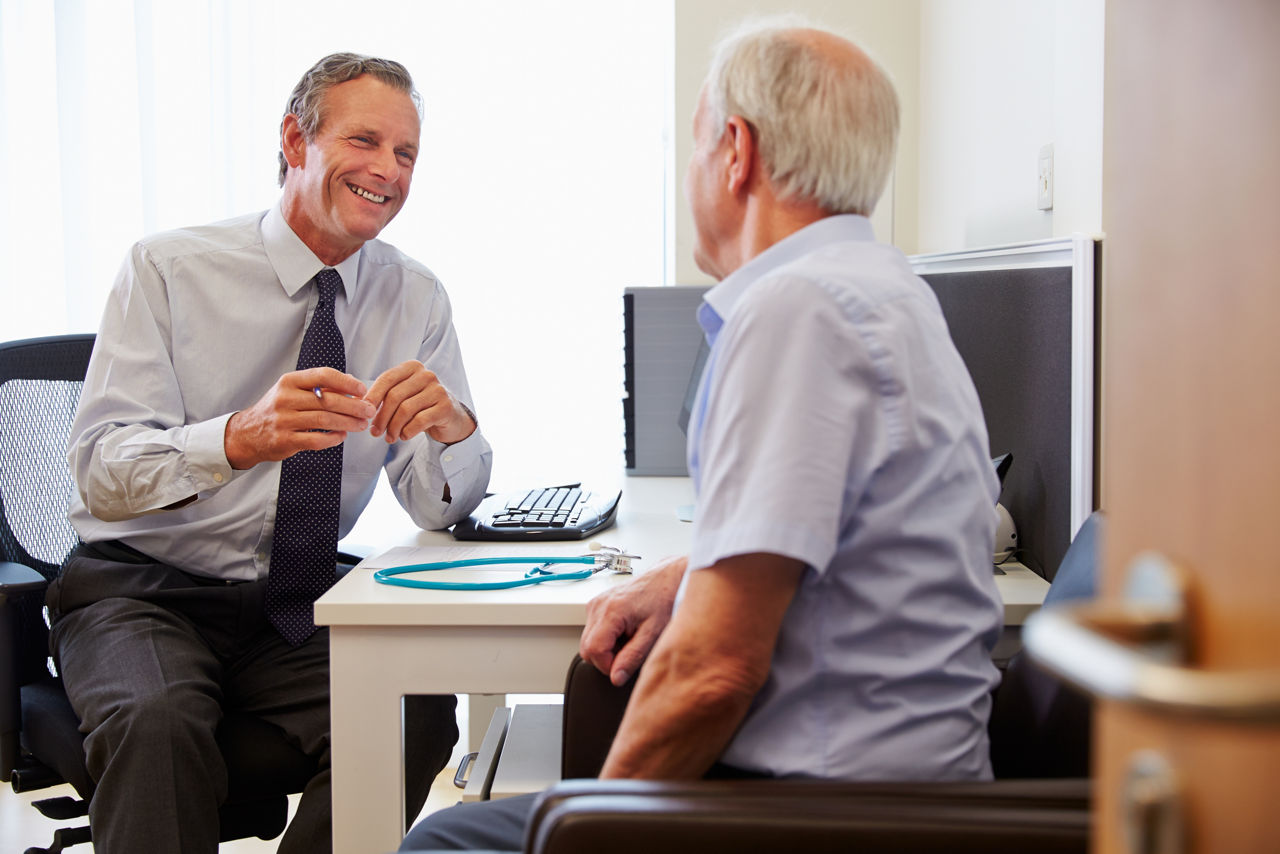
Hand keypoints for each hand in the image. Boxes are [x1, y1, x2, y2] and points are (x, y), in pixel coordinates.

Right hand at [225, 368, 373, 469]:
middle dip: (354, 406)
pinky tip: (342, 436)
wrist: (247, 433)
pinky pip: (316, 440)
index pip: (322, 375)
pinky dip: (333, 438)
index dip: (346, 382)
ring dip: (348, 423)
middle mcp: (285, 399)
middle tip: (369, 410)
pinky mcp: (285, 440)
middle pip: (328, 400)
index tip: (362, 390)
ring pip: (325, 420)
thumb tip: (351, 380)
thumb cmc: (276, 409)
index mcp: (289, 381)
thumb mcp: (292, 391)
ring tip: (362, 424)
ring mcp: (284, 420)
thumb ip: (319, 386)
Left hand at [364, 361, 475, 444]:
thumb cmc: (420, 406)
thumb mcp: (402, 395)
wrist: (450, 417)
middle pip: (394, 396)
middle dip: (381, 417)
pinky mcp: (445, 407)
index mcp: (412, 367)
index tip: (363, 413)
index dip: (373, 397)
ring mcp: (438, 390)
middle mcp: (426, 375)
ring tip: (389, 437)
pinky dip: (407, 432)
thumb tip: (358, 402)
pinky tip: (404, 436)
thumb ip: (383, 394)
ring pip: (405, 410)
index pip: (387, 379)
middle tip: (375, 432)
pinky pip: (419, 421)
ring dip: (393, 427)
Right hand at [580, 555, 687, 685]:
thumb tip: (616, 677)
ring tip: (630, 638)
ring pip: (588, 641)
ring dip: (607, 648)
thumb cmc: (664, 600)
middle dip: (606, 658)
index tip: (624, 666)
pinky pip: (593, 630)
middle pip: (586, 648)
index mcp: (611, 611)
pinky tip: (625, 631)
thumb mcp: (653, 634)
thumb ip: (632, 658)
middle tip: (629, 652)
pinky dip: (607, 637)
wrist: (666, 579)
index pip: (593, 651)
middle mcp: (598, 605)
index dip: (608, 665)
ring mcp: (596, 603)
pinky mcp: (597, 604)